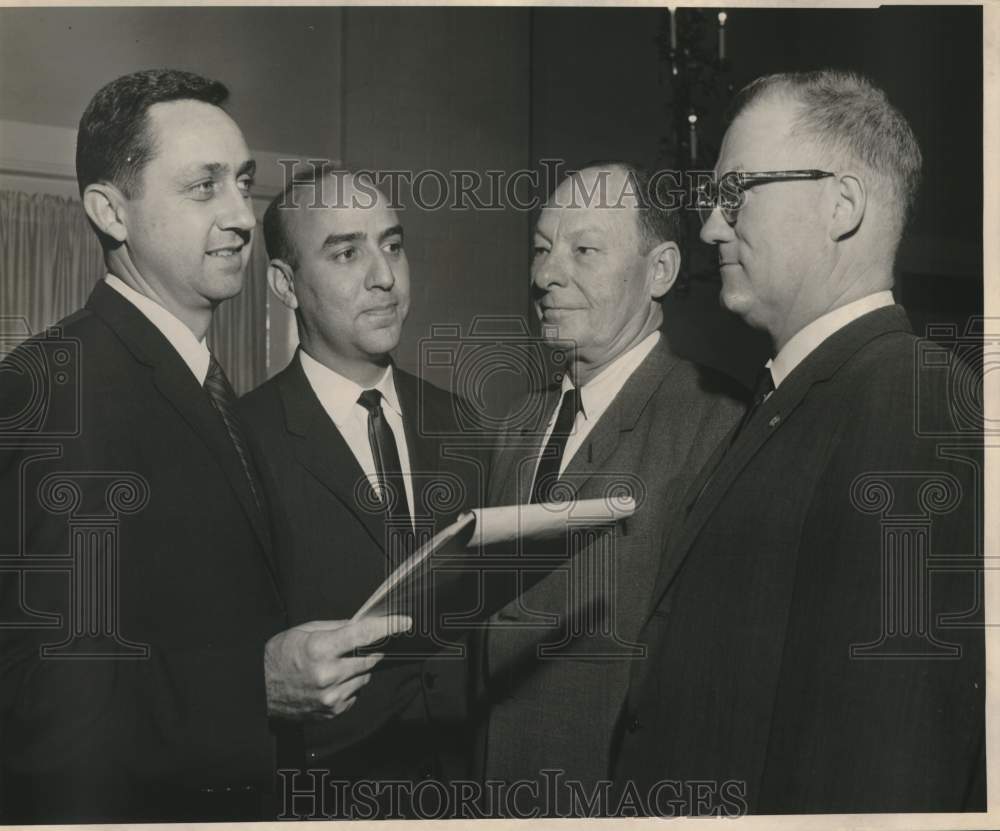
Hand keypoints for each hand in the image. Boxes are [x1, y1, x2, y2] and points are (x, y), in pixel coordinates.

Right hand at [264, 615, 410, 719]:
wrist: (260, 692)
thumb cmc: (280, 656)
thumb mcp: (305, 631)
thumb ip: (337, 627)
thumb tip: (364, 624)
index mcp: (319, 649)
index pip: (363, 635)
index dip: (388, 627)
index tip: (404, 622)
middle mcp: (328, 675)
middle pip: (369, 657)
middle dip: (371, 648)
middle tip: (361, 643)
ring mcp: (331, 696)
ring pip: (364, 676)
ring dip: (358, 667)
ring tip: (336, 664)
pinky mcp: (333, 710)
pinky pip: (355, 693)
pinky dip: (350, 684)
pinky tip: (332, 680)